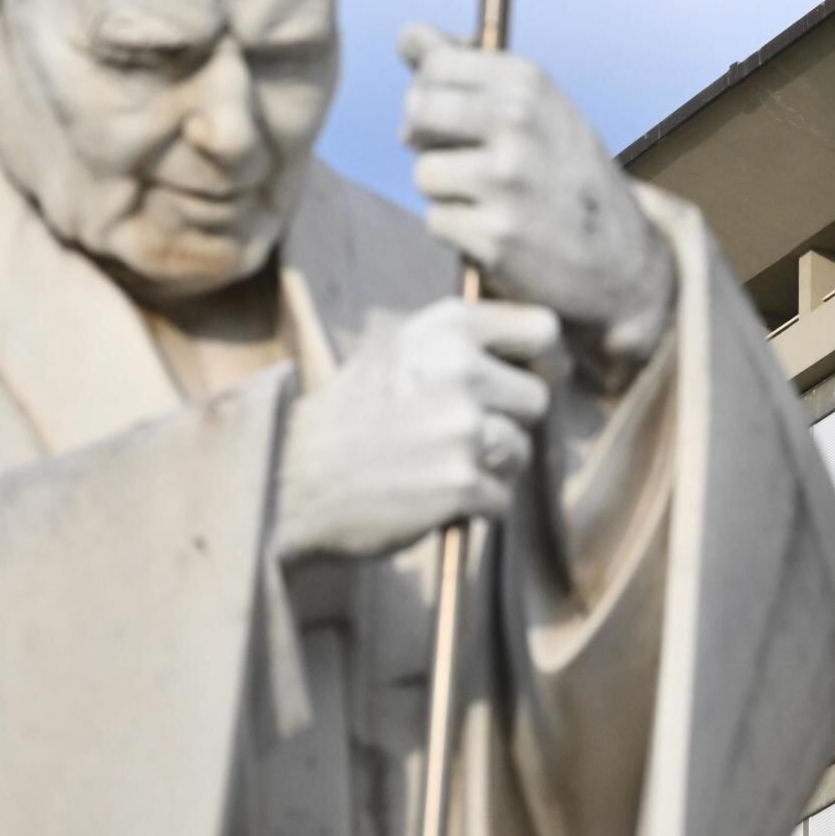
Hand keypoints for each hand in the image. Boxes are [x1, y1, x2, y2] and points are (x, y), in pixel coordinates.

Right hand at [273, 299, 558, 561]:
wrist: (292, 479)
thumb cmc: (350, 414)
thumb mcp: (396, 348)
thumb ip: (461, 340)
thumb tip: (542, 346)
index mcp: (449, 328)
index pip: (542, 330)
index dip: (540, 360)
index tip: (521, 379)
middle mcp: (461, 370)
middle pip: (536, 399)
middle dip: (507, 422)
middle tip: (459, 436)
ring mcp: (463, 428)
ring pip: (519, 451)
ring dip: (490, 468)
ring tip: (439, 466)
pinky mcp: (461, 483)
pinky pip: (501, 498)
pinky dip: (475, 506)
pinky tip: (431, 497)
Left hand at [399, 25, 676, 382]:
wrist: (620, 259)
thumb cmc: (566, 174)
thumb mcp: (537, 109)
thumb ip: (470, 70)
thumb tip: (408, 34)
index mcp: (529, 83)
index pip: (435, 66)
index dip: (431, 93)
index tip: (451, 114)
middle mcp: (518, 122)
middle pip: (417, 112)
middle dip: (425, 138)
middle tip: (457, 157)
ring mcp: (507, 179)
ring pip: (425, 172)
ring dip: (445, 191)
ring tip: (486, 199)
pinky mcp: (495, 234)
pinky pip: (437, 220)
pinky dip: (457, 230)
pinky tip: (494, 230)